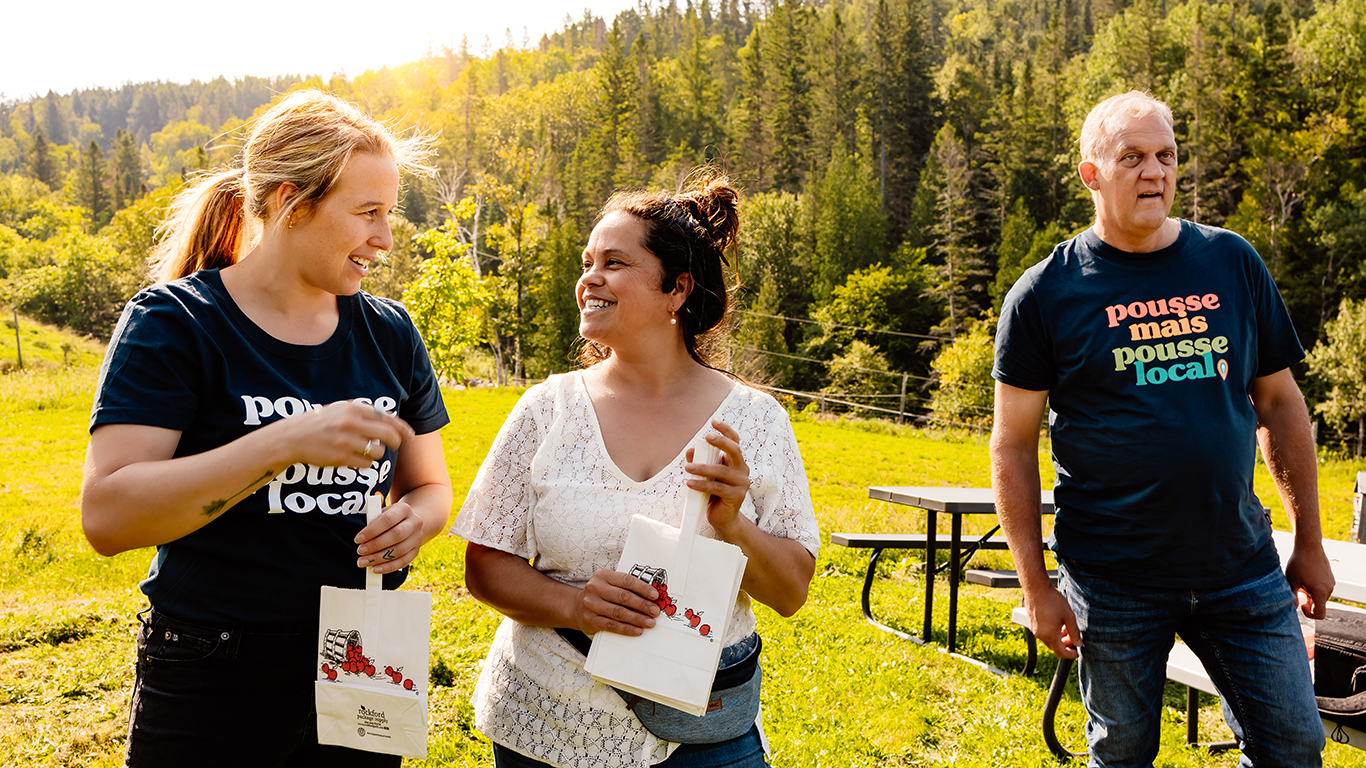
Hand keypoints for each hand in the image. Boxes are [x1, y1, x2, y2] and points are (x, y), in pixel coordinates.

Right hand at [271, 401, 414, 468]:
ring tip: (366, 451)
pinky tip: (355, 459)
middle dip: (396, 442)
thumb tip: (391, 418)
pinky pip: (365, 464)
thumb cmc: (320, 423)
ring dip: (376, 454)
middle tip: (394, 446)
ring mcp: (346, 441)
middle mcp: (352, 423)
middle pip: (388, 435)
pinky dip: (365, 463)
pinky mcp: (341, 457)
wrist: (292, 437)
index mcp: (354, 409)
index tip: (410, 435)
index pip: (387, 418)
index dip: (402, 428)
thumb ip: (364, 413)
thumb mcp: (341, 409)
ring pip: (378, 452)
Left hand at [355, 498, 425, 573]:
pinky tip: (375, 569)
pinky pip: (403, 562)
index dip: (372, 530)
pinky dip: (388, 567)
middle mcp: (414, 523)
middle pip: (396, 535)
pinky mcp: (416, 551)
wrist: (410, 521)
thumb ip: (373, 522)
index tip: (358, 539)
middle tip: (360, 551)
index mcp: (404, 509)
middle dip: (375, 545)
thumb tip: (361, 540)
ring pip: (399, 550)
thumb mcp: (383, 513)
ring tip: (364, 562)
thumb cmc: (390, 518)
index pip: (388, 519)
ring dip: (379, 558)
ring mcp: (417, 538)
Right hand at [576, 569, 660, 636]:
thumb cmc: (600, 595)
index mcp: (602, 575)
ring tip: (650, 622)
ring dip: (637, 618)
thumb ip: (626, 587)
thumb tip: (651, 597)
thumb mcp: (609, 584)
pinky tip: (637, 630)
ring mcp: (591, 605)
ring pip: (618, 612)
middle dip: (642, 605)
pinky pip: (612, 625)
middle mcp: (595, 588)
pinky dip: (626, 629)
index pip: (626, 580)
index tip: (655, 596)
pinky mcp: (590, 620)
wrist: (575, 607)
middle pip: (623, 597)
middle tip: (655, 611)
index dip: (642, 588)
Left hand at [684, 420, 751, 537]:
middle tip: (706, 437)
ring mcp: (742, 484)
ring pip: (722, 471)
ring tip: (687, 467)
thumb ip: (699, 462)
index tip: (713, 422)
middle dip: (721, 442)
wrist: (723, 519)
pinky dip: (702, 484)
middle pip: (734, 451)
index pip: (735, 441)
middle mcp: (742, 470)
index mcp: (736, 462)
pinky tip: (689, 483)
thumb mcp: (705, 476)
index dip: (726, 430)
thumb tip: (690, 450)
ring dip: (703, 468)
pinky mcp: (736, 497)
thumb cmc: (713, 494)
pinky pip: (717, 488)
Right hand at [1026, 586, 1081, 659]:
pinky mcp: (1032, 624)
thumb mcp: (1069, 617)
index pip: (1061, 652)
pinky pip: (1043, 633)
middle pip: (1054, 647)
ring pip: (1049, 640)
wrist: (1036, 589)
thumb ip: (1075, 632)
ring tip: (1066, 628)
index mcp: (1050, 635)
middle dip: (1065, 645)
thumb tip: (1078, 643)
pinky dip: (1051, 632)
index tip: (1076, 653)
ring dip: (1058, 638)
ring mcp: (1034, 629)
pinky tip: (1057, 623)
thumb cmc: (1052, 601)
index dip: (1070, 655)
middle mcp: (1040, 635)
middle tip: (1073, 637)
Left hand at [1285, 541, 1334, 618]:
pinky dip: (1314, 587)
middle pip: (1319, 604)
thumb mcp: (1291, 581)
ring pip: (1320, 595)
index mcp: (1320, 593)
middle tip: (1297, 593)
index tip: (1302, 606)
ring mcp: (1330, 582)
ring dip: (1310, 594)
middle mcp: (1328, 589)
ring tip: (1299, 583)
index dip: (1310, 615)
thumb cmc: (1299, 563)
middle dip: (1308, 602)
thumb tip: (1293, 607)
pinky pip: (1322, 587)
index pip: (1320, 614)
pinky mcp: (1329, 576)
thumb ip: (1292, 596)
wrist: (1309, 546)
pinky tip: (1304, 578)